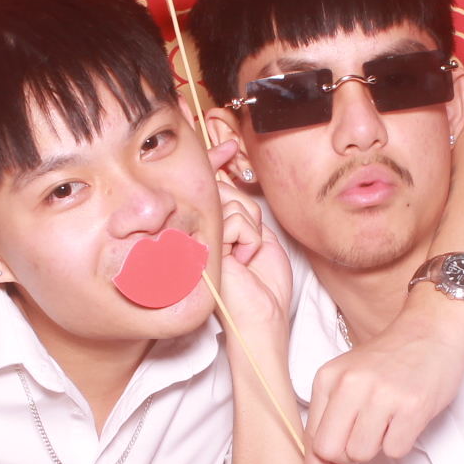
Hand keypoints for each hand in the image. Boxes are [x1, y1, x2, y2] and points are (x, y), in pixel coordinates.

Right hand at [213, 166, 291, 338]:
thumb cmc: (265, 287)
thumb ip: (242, 211)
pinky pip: (236, 221)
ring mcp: (198, 238)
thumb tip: (229, 181)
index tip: (226, 146)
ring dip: (253, 232)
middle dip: (250, 215)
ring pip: (235, 206)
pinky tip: (243, 262)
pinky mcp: (202, 246)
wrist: (263, 318)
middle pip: (227, 193)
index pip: (213, 190)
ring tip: (247, 258)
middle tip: (252, 248)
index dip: (216, 162)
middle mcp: (199, 232)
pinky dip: (250, 241)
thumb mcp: (259, 238)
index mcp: (211, 230)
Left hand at [302, 285, 463, 463]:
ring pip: (361, 454)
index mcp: (328, 378)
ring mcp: (382, 395)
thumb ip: (335, 429)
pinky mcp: (411, 407)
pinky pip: (394, 450)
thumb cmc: (389, 360)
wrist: (431, 331)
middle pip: (331, 450)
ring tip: (387, 422)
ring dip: (375, 448)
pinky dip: (399, 442)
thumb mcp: (351, 384)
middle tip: (363, 441)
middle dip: (345, 459)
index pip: (311, 437)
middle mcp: (351, 385)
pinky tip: (404, 420)